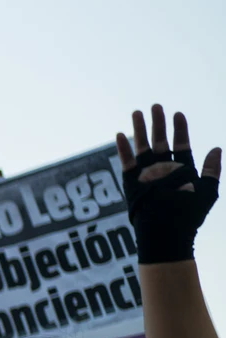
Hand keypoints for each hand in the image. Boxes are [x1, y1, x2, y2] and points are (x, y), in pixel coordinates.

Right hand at [117, 103, 220, 263]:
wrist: (167, 231)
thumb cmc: (189, 214)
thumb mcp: (208, 191)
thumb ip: (211, 169)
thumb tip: (216, 148)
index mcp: (182, 170)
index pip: (181, 145)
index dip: (180, 129)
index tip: (178, 114)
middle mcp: (163, 170)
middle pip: (160, 142)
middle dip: (158, 124)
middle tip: (156, 106)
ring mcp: (147, 175)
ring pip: (142, 147)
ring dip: (139, 130)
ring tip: (137, 113)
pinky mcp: (132, 182)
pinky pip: (127, 163)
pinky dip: (123, 149)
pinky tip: (121, 135)